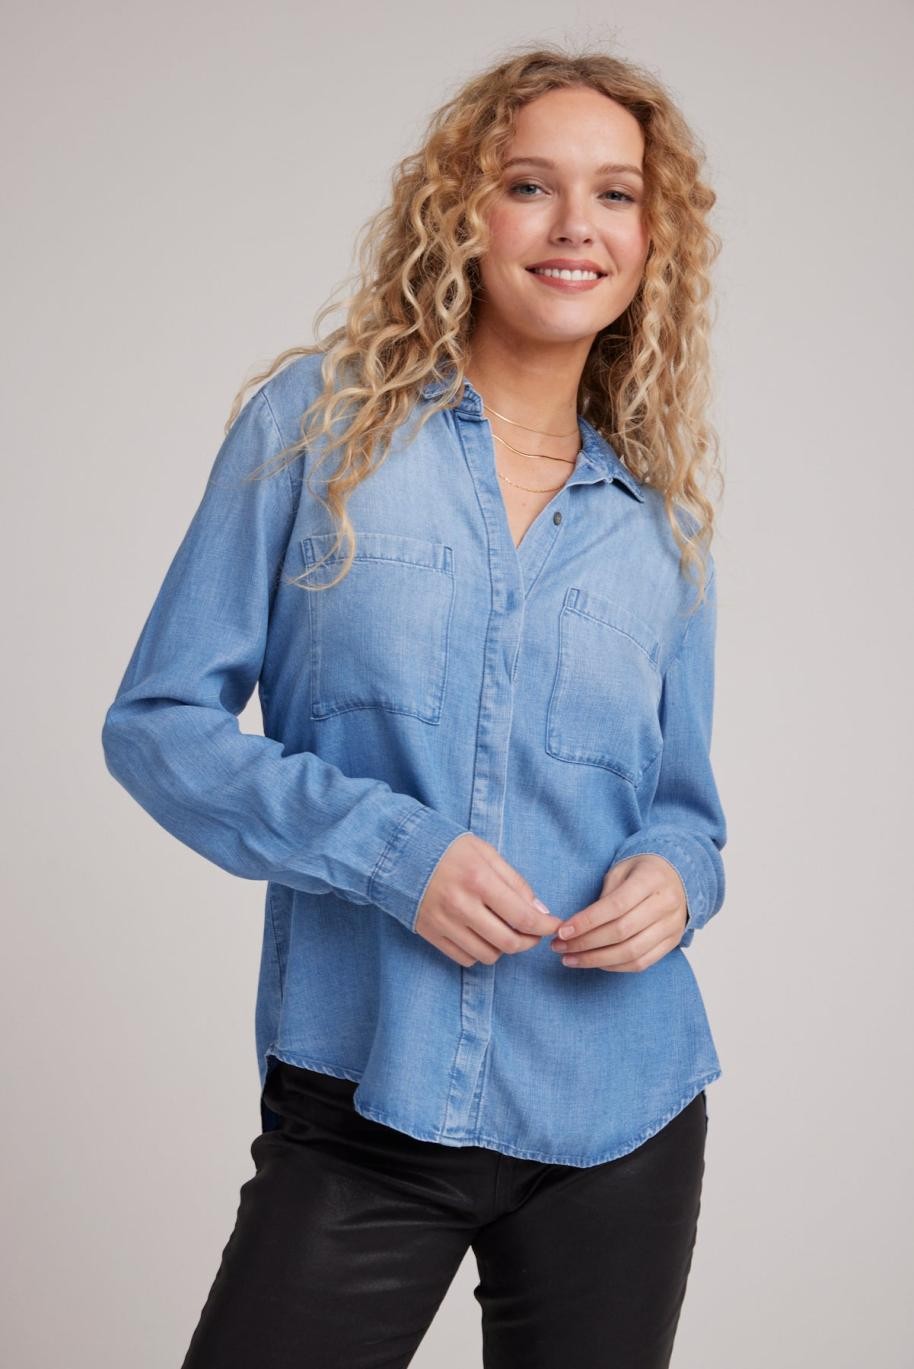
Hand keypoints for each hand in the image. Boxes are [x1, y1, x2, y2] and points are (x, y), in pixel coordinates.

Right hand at [416, 833, 562, 967]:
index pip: (522, 916)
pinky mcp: (431, 934)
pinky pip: (465, 959)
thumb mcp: (486, 853)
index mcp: (478, 880)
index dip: (545, 926)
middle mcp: (461, 905)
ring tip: (503, 930)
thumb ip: (515, 882)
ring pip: (488, 955)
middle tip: (533, 933)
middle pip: (508, 942)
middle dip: (529, 941)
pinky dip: (479, 952)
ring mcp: (444, 923)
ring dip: (503, 948)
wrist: (399, 853)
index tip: (554, 925)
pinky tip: (480, 935)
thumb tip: (540, 911)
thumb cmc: (448, 849)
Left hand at [550, 854, 687, 971]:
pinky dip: (615, 966)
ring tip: (570, 959)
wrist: (678, 875)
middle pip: (621, 932)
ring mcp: (672, 926)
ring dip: (596, 960)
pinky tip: (595, 962)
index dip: (587, 921)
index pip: (615, 906)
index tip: (562, 931)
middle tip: (558, 947)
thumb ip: (604, 895)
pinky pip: (642, 963)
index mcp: (651, 880)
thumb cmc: (642, 871)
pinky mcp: (672, 942)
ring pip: (631, 952)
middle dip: (585, 943)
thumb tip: (577, 926)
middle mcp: (665, 904)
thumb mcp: (621, 870)